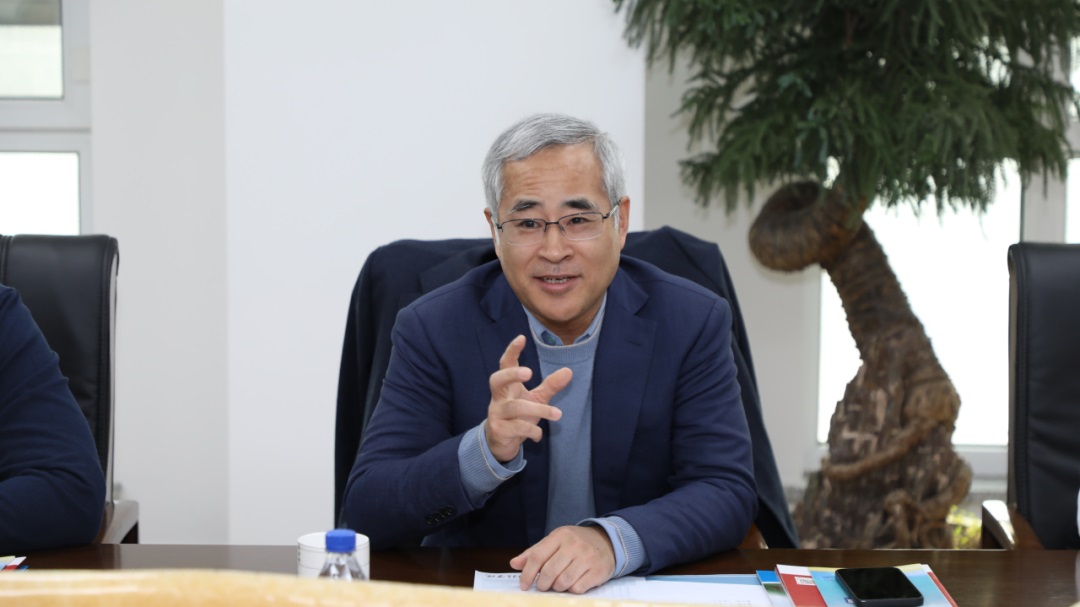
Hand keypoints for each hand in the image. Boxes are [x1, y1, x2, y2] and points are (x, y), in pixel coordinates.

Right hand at [485, 335, 569, 461]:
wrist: (500, 443)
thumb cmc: (518, 416)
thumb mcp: (536, 399)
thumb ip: (550, 386)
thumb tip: (569, 371)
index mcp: (507, 386)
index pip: (505, 364)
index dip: (512, 351)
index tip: (521, 337)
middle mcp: (498, 397)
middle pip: (497, 380)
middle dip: (511, 375)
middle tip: (529, 372)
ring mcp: (496, 413)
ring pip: (515, 407)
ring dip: (539, 410)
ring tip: (558, 414)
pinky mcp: (499, 430)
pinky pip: (517, 427)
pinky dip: (532, 430)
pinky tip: (538, 435)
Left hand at [510, 525, 615, 593]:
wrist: (607, 542)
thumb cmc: (575, 544)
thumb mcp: (555, 542)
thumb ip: (534, 552)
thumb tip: (514, 563)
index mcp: (560, 535)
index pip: (537, 556)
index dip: (527, 573)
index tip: (524, 585)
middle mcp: (574, 545)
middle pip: (549, 571)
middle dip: (542, 584)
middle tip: (543, 586)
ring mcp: (587, 557)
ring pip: (563, 582)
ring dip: (557, 587)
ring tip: (558, 584)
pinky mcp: (598, 570)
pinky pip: (577, 588)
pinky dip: (571, 590)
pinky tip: (572, 583)